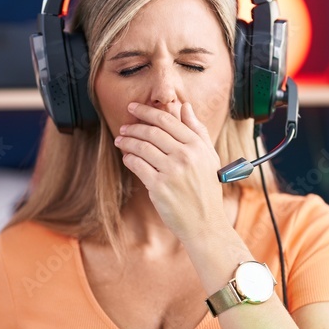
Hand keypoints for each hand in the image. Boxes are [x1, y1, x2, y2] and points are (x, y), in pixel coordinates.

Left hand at [114, 101, 229, 241]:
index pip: (167, 120)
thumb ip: (197, 130)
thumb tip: (186, 106)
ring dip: (127, 141)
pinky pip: (137, 166)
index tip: (133, 108)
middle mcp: (185, 156)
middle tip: (123, 127)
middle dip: (133, 127)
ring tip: (120, 140)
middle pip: (152, 132)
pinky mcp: (159, 187)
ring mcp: (171, 171)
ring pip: (142, 147)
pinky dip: (129, 159)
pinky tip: (126, 157)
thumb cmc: (207, 189)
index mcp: (197, 145)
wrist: (205, 222)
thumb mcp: (209, 156)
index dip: (146, 111)